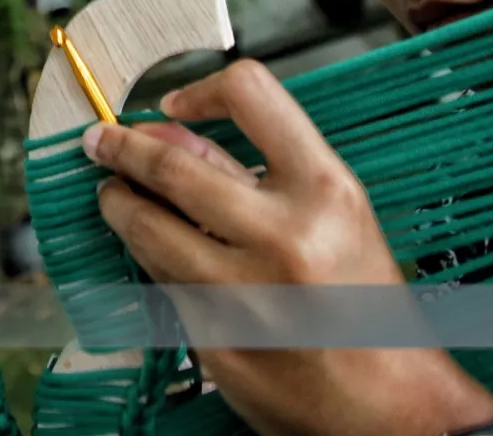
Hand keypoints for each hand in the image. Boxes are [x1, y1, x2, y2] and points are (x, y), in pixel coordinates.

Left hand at [85, 59, 492, 435]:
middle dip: (123, 149)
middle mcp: (285, 238)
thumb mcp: (334, 216)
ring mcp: (245, 295)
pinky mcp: (215, 341)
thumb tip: (172, 128)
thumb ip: (256, 168)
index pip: (252, 96)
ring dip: (119, 203)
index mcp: (326, 192)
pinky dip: (148, 260)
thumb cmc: (364, 304)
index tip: (172, 106)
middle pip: (173, 166)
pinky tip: (151, 251)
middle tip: (103, 143)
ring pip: (149, 228)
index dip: (202, 90)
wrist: (390, 404)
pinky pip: (160, 283)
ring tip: (115, 195)